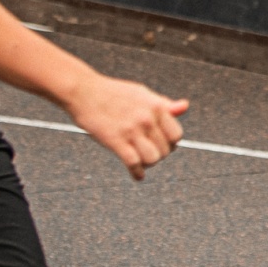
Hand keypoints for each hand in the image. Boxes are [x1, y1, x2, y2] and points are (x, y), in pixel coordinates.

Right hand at [63, 73, 187, 180]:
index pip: (177, 135)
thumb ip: (163, 104)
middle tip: (150, 153)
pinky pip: (134, 164)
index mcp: (156, 106)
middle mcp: (147, 119)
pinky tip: (136, 175)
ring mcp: (132, 130)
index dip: (171, 143)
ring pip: (153, 159)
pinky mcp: (116, 141)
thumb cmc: (113, 92)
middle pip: (166, 150)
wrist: (83, 91)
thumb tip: (184, 107)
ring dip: (149, 164)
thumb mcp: (142, 93)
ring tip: (142, 162)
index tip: (164, 145)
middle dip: (159, 155)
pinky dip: (136, 173)